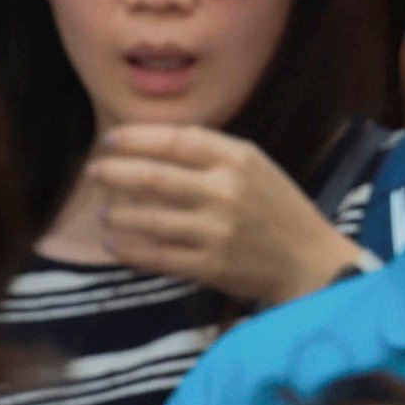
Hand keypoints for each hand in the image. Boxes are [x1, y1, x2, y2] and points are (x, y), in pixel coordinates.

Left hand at [92, 125, 366, 308]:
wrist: (311, 262)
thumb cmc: (277, 208)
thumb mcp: (255, 166)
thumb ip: (210, 152)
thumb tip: (150, 142)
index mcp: (237, 158)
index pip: (174, 141)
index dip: (135, 138)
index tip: (109, 141)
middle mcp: (225, 191)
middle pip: (153, 177)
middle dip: (115, 173)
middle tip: (94, 171)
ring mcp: (216, 230)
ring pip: (149, 219)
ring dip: (118, 214)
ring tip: (101, 211)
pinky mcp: (210, 265)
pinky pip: (157, 256)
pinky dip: (129, 250)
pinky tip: (113, 245)